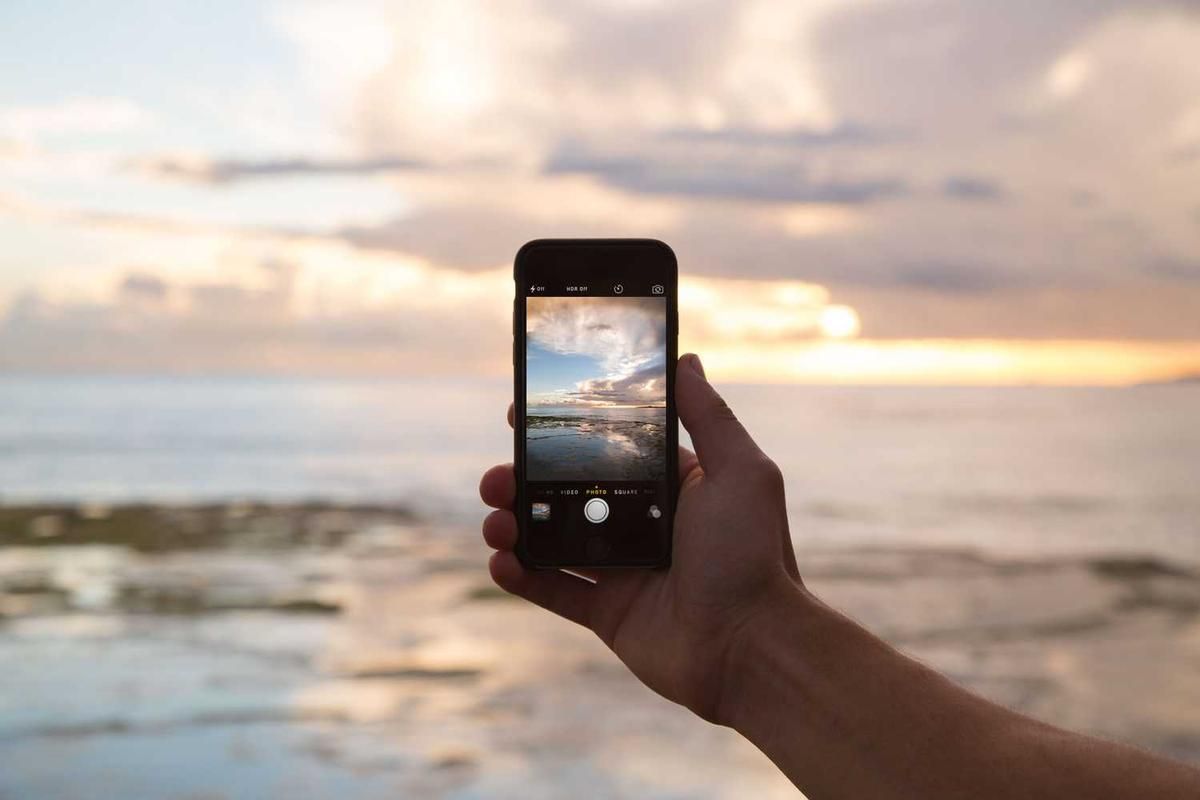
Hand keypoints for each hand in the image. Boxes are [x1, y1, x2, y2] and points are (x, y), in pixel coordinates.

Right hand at [479, 353, 803, 722]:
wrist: (752, 647)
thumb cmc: (753, 554)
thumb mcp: (740, 471)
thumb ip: (708, 415)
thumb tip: (685, 358)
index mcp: (672, 487)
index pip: (607, 449)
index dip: (565, 433)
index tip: (521, 415)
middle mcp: (645, 524)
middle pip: (569, 493)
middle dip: (525, 481)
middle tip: (496, 477)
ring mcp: (624, 570)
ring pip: (553, 539)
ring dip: (514, 526)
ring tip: (494, 521)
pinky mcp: (609, 613)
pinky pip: (554, 591)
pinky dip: (521, 577)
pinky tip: (500, 563)